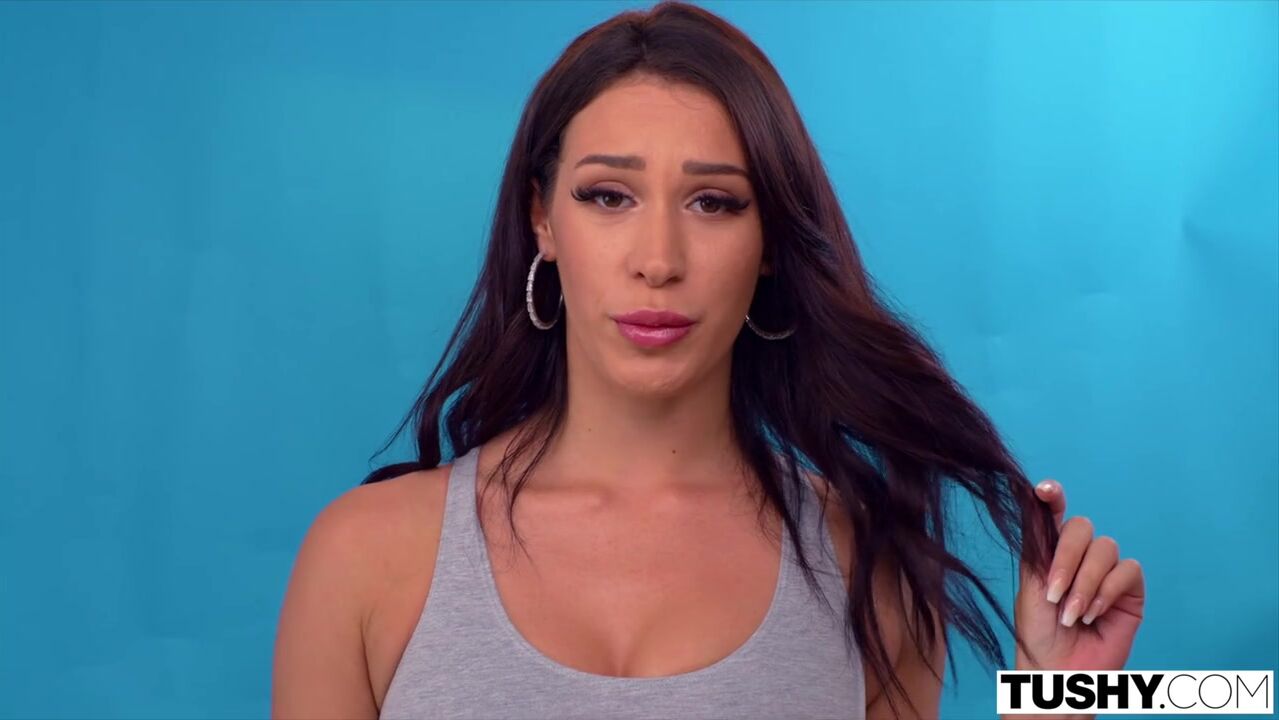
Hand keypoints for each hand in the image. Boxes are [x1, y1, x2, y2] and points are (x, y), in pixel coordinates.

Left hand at [1014, 479, 1145, 672]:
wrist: (1058, 670)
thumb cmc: (1039, 632)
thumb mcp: (1032, 584)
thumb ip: (1038, 544)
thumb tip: (1034, 500)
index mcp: (1050, 551)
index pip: (1053, 515)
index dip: (1052, 497)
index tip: (1044, 490)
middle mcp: (1079, 556)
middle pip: (1081, 527)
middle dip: (1067, 559)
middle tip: (1054, 594)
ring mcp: (1106, 571)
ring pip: (1105, 549)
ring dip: (1085, 583)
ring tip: (1072, 614)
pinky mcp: (1130, 590)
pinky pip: (1127, 571)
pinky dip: (1107, 591)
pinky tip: (1094, 615)